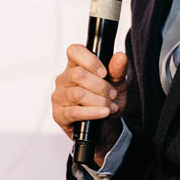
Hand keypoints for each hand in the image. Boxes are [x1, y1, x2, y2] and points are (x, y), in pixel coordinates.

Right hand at [51, 45, 128, 162]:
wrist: (107, 127)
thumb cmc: (108, 101)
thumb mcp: (117, 85)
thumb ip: (118, 70)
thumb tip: (121, 56)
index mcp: (75, 66)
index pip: (74, 51)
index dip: (90, 60)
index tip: (104, 73)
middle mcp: (64, 79)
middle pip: (77, 74)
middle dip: (100, 86)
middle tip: (112, 94)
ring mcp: (59, 97)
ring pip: (77, 94)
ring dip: (99, 101)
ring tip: (110, 107)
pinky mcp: (59, 114)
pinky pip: (74, 112)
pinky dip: (93, 112)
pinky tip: (103, 113)